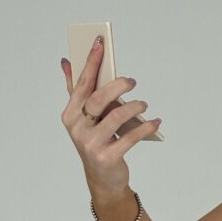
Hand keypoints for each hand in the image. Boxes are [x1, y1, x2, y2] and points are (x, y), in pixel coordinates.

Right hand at [60, 36, 160, 197]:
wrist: (103, 178)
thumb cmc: (96, 140)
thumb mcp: (84, 116)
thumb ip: (75, 89)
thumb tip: (66, 61)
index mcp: (70, 113)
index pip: (82, 83)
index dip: (91, 62)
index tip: (100, 42)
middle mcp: (77, 128)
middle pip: (98, 98)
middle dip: (117, 85)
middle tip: (132, 81)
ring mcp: (91, 144)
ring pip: (115, 117)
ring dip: (133, 107)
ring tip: (144, 104)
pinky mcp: (107, 157)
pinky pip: (130, 138)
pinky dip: (145, 128)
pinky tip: (155, 121)